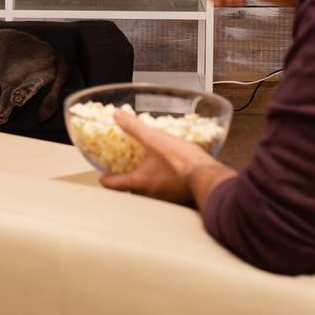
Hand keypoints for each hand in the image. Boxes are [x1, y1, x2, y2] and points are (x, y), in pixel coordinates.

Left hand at [99, 111, 222, 206]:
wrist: (210, 177)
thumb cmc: (183, 162)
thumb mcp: (155, 140)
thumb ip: (134, 128)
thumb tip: (118, 116)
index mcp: (139, 182)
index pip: (112, 185)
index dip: (105, 178)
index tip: (103, 174)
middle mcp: (149, 194)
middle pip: (129, 190)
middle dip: (126, 179)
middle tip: (125, 168)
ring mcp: (165, 199)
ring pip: (148, 192)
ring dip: (146, 181)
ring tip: (148, 167)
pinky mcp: (179, 198)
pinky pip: (165, 192)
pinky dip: (163, 183)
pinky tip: (169, 172)